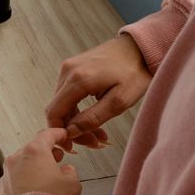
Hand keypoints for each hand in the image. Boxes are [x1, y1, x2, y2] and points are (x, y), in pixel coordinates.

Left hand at [0, 128, 81, 194]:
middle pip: (31, 151)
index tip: (62, 136)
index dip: (57, 134)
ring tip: (44, 181)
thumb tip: (65, 171)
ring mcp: (4, 177)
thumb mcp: (72, 184)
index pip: (46, 135)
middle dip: (44, 154)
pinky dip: (21, 187)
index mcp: (34, 152)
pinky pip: (12, 185)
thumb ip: (69, 172)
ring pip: (20, 168)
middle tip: (56, 159)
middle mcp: (15, 161)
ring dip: (31, 171)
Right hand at [44, 35, 151, 151]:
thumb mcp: (119, 101)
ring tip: (99, 133)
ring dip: (76, 120)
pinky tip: (93, 116)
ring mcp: (69, 67)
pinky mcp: (73, 67)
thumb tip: (71, 132)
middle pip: (57, 109)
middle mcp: (68, 71)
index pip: (54, 112)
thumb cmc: (135, 72)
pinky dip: (77, 108)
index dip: (59, 133)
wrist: (140, 47)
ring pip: (62, 102)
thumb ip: (93, 117)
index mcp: (78, 79)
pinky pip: (68, 93)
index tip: (73, 147)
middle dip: (72, 130)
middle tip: (94, 143)